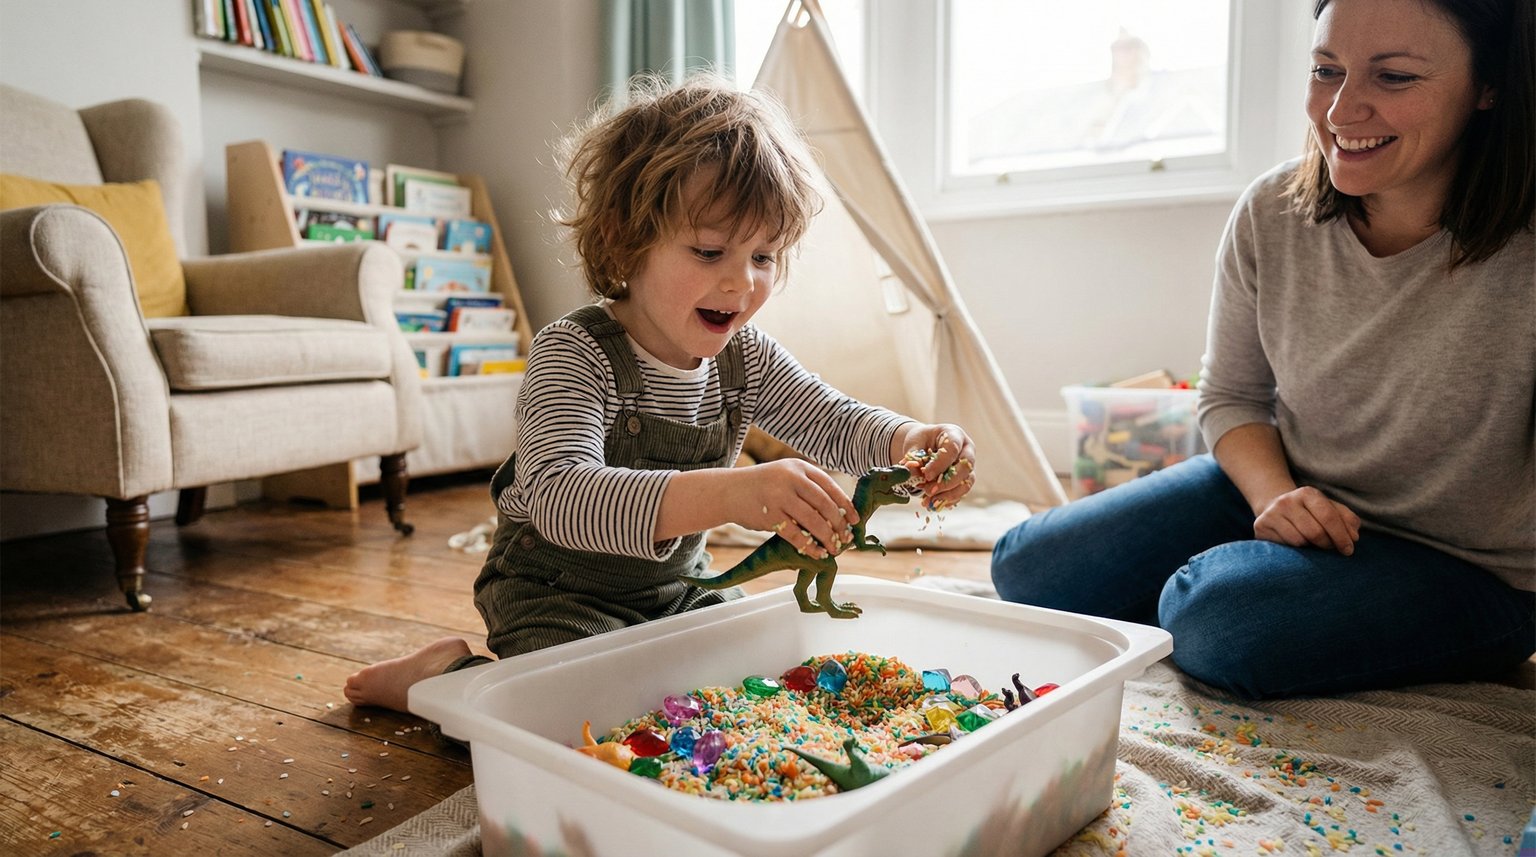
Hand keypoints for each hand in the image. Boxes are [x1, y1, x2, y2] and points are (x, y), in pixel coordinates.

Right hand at [739, 459, 857, 558]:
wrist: (729, 491)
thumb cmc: (763, 486)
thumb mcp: (786, 476)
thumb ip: (808, 488)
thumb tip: (838, 514)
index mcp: (799, 467)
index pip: (830, 487)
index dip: (845, 505)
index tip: (855, 520)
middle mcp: (791, 479)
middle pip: (825, 504)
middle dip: (839, 524)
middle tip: (846, 539)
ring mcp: (780, 496)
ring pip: (813, 521)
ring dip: (827, 537)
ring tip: (834, 549)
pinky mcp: (769, 515)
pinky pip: (796, 535)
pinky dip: (809, 546)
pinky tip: (817, 553)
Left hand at [898, 423, 975, 510]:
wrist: (925, 445)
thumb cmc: (921, 441)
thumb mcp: (914, 444)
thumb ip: (913, 457)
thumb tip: (910, 471)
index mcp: (955, 435)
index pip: (952, 448)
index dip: (941, 463)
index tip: (926, 475)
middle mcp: (966, 450)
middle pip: (965, 467)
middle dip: (947, 482)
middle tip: (928, 491)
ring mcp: (968, 466)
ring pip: (966, 483)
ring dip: (948, 495)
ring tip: (929, 501)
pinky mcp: (965, 480)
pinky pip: (961, 493)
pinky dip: (948, 500)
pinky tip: (933, 503)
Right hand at [1253, 486, 1360, 555]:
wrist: (1274, 508)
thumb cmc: (1309, 513)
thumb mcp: (1329, 510)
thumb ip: (1346, 520)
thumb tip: (1353, 536)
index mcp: (1307, 493)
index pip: (1329, 517)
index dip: (1342, 536)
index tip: (1348, 550)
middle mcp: (1287, 501)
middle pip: (1315, 532)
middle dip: (1327, 544)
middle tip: (1331, 548)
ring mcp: (1272, 513)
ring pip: (1299, 541)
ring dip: (1311, 547)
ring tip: (1312, 544)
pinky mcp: (1261, 526)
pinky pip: (1285, 546)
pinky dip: (1295, 550)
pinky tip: (1296, 545)